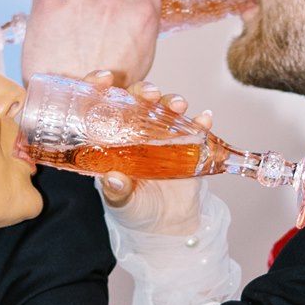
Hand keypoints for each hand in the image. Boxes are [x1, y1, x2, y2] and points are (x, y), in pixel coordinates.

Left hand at [21, 0, 161, 84]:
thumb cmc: (107, 92)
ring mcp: (79, 1)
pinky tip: (50, 34)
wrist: (69, 111)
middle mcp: (114, 1)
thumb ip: (137, 23)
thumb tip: (131, 2)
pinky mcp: (47, 6)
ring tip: (70, 23)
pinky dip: (47, 10)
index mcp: (143, 14)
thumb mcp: (140, 57)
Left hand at [97, 74, 213, 235]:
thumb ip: (116, 191)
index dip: (99, 86)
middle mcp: (134, 132)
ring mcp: (161, 136)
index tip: (106, 78)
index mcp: (111, 141)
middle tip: (151, 93)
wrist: (167, 226)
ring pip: (165, 109)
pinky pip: (194, 128)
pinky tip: (204, 119)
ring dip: (172, 102)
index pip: (100, 106)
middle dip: (144, 91)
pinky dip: (200, 121)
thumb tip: (113, 178)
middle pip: (136, 101)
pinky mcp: (186, 145)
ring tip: (179, 105)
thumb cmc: (135, 211)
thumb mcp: (121, 203)